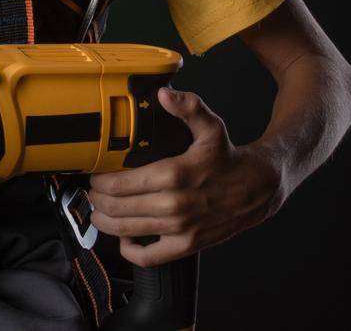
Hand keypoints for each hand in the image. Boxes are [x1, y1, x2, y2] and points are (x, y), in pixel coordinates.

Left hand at [87, 87, 285, 267]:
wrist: (257, 188)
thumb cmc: (228, 158)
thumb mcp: (211, 126)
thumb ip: (188, 107)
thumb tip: (164, 94)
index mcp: (174, 175)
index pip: (119, 183)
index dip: (99, 180)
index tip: (95, 173)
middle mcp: (174, 205)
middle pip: (116, 208)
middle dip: (97, 199)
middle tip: (94, 191)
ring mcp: (180, 229)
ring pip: (126, 231)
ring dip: (105, 222)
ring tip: (99, 211)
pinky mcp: (187, 245)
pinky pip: (150, 258)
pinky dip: (130, 250)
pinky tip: (125, 237)